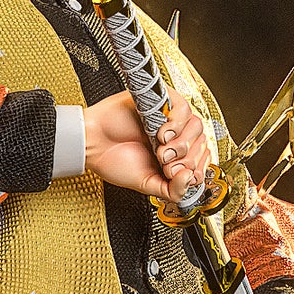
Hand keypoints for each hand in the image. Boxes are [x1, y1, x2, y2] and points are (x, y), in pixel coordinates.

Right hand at [84, 88, 213, 203]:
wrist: (92, 144)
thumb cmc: (113, 160)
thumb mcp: (146, 184)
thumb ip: (171, 190)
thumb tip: (191, 179)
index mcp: (174, 157)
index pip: (201, 160)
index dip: (196, 169)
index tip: (179, 175)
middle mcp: (174, 137)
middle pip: (201, 143)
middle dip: (186, 159)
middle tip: (163, 163)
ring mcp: (169, 119)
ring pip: (196, 126)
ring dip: (181, 143)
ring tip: (160, 149)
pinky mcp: (161, 103)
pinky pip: (184, 108)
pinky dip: (177, 123)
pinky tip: (162, 133)